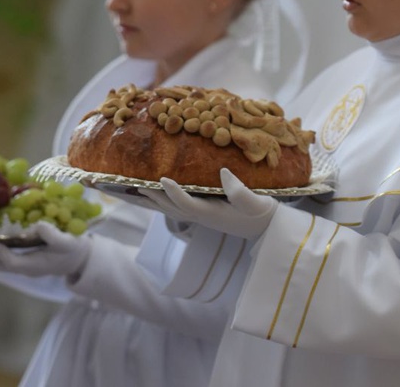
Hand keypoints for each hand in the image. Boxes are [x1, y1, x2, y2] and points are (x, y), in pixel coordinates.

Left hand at [0, 221, 90, 277]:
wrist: (81, 260)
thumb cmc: (75, 250)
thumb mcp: (69, 242)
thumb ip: (54, 235)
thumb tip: (36, 226)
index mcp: (35, 265)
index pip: (10, 260)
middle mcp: (25, 268)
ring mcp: (24, 266)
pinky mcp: (24, 261)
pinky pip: (2, 258)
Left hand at [139, 168, 277, 238]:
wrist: (268, 228)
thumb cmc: (262, 213)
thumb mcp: (255, 202)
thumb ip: (240, 190)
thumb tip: (223, 172)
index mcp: (211, 214)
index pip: (187, 204)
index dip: (173, 193)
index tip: (162, 179)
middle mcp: (201, 216)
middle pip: (169, 208)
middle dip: (151, 197)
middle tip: (132, 185)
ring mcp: (200, 216)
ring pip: (169, 209)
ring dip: (151, 201)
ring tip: (132, 191)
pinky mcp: (203, 213)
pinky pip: (176, 208)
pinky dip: (161, 201)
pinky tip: (153, 194)